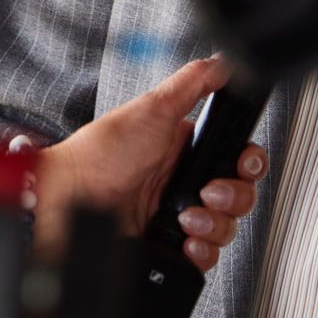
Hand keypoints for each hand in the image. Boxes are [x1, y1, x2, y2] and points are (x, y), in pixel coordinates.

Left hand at [31, 57, 267, 272]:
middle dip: (232, 197)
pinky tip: (184, 239)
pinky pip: (205, 255)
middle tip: (207, 193)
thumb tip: (222, 62)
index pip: (236, 158)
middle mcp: (183, 181)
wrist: (70, 199)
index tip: (241, 165)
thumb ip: (192, 84)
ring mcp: (177, 215)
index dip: (247, 165)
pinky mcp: (169, 243)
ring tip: (185, 218)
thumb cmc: (101, 152)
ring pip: (226, 227)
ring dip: (213, 224)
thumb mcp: (152, 108)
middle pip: (239, 195)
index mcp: (184, 148)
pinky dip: (201, 251)